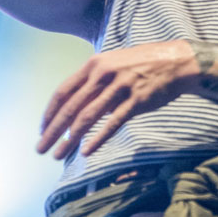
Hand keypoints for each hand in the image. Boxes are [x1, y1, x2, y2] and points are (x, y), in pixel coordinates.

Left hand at [36, 40, 196, 158]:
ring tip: (58, 155)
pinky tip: (86, 151)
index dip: (50, 113)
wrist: (177, 62)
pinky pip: (112, 123)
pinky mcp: (136, 102)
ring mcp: (119, 88)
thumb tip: (76, 106)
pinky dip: (97, 139)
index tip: (42, 129)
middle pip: (70, 108)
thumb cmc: (143, 64)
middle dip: (53, 131)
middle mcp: (103, 75)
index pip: (63, 92)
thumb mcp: (113, 64)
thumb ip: (94, 83)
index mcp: (93, 65)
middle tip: (40, 149)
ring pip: (87, 118)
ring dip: (69, 139)